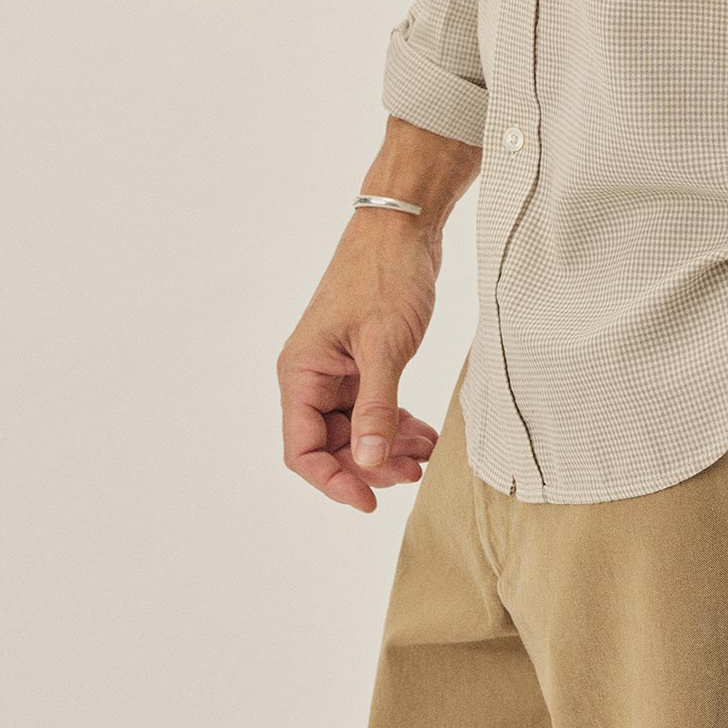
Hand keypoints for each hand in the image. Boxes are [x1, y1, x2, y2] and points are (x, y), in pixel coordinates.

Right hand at [277, 210, 444, 512]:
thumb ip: (377, 409)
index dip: (333, 481)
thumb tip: (370, 465)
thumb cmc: (385, 275)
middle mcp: (313, 375)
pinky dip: (397, 423)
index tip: (369, 501)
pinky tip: (425, 434)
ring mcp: (339, 368)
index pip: (302, 449)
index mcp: (302, 372)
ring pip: (356, 429)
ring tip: (425, 455)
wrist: (404, 226)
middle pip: (331, 444)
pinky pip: (374, 407)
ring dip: (387, 447)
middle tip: (412, 473)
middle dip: (370, 465)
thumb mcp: (384, 347)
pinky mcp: (364, 359)